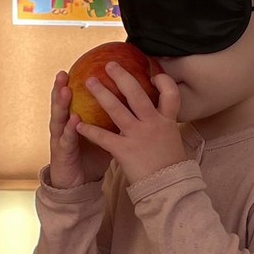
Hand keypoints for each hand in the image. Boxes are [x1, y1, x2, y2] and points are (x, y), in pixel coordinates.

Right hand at [46, 71, 111, 189]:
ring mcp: (63, 139)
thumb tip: (133, 105)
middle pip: (63, 103)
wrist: (78, 186)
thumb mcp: (103, 136)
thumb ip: (110, 120)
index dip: (76, 84)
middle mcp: (67, 127)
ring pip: (60, 118)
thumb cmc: (91, 158)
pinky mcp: (63, 154)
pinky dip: (70, 129)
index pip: (74, 98)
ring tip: (64, 89)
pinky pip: (68, 140)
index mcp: (77, 120)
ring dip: (61, 103)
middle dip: (61, 87)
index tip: (74, 70)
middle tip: (64, 73)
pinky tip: (73, 120)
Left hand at [72, 63, 186, 186]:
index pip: (170, 93)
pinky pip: (103, 137)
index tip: (152, 75)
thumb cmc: (172, 168)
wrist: (169, 188)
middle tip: (109, 65)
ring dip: (101, 94)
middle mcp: (153, 124)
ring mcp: (138, 136)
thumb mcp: (174, 141)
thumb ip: (165, 127)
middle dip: (121, 77)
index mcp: (167, 121)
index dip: (162, 81)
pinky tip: (79, 124)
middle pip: (136, 93)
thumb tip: (161, 118)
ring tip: (89, 82)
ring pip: (116, 109)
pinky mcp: (125, 150)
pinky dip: (89, 130)